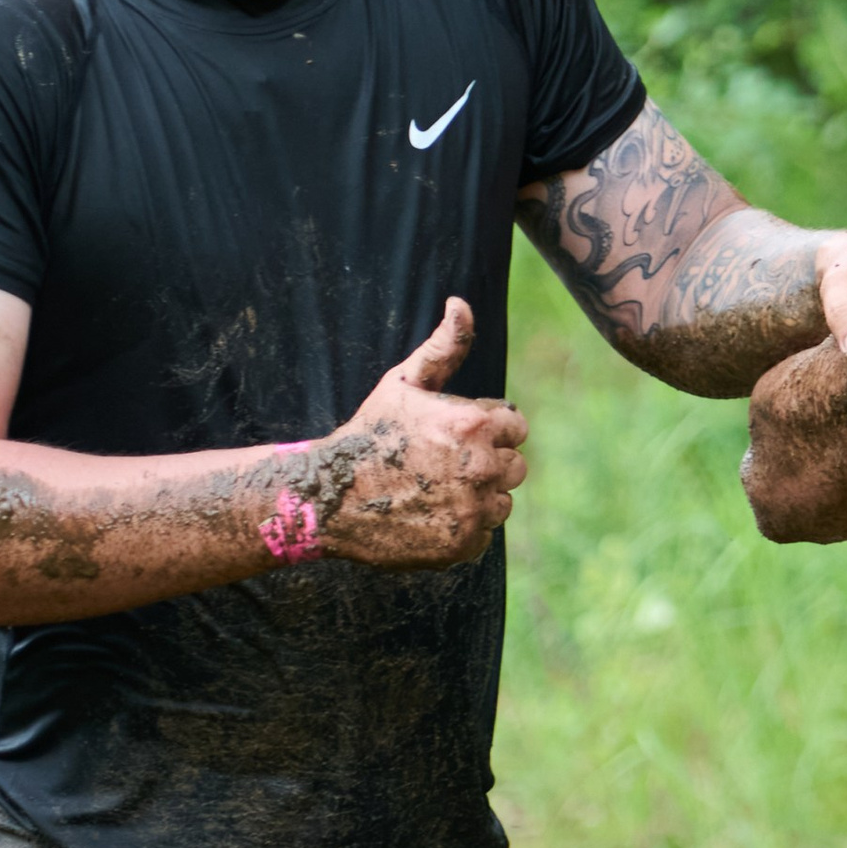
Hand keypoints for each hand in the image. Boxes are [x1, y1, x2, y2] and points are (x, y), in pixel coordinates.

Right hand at [309, 297, 528, 568]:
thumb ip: (444, 346)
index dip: (487, 430)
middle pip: (515, 467)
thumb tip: (460, 303)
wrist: (331, 496)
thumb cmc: (370, 433)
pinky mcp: (462, 544)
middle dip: (487, 463)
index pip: (515, 427)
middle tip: (443, 465)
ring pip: (502, 502)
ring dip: (480, 498)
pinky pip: (484, 534)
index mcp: (474, 426)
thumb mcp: (405, 382)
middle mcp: (481, 468)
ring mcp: (473, 510)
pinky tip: (430, 515)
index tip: (455, 437)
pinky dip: (464, 528)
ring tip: (436, 490)